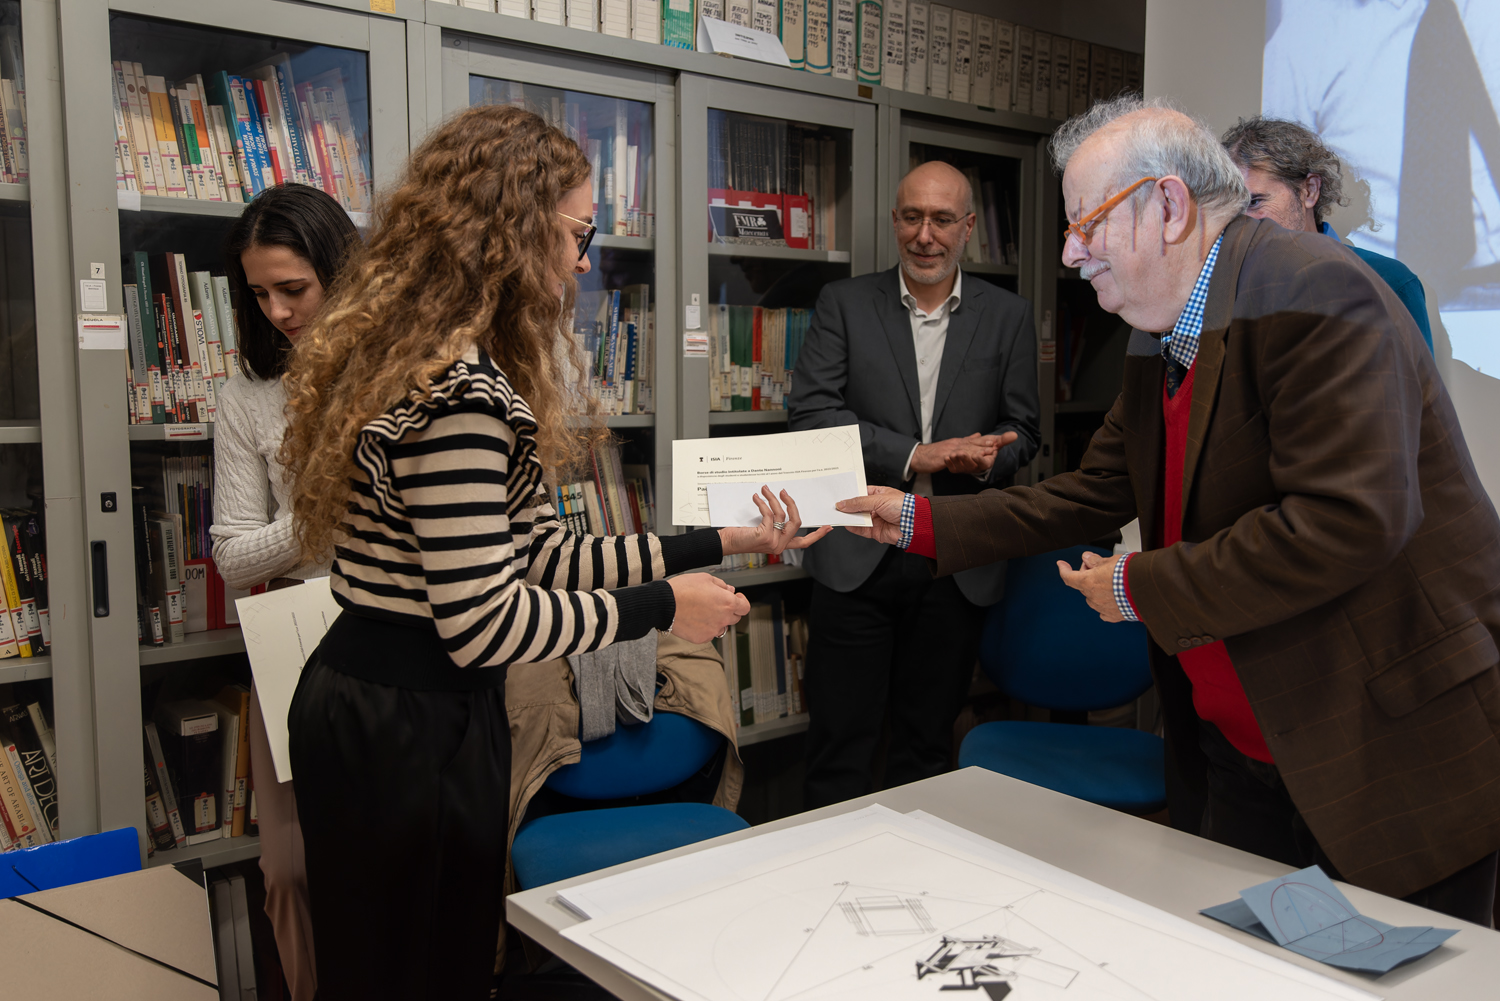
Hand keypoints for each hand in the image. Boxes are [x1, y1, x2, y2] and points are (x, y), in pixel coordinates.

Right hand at [667, 573, 750, 643]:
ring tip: (703, 612)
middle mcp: (723, 618)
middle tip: (717, 604)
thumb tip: (729, 590)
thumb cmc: (683, 589)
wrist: (665, 604)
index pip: (745, 607)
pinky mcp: (702, 638)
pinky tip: (695, 619)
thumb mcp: (705, 578)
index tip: (738, 599)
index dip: (742, 602)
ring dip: (717, 620)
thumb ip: (721, 585)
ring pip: (721, 627)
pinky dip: (705, 628)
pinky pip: (709, 634)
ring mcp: (713, 630)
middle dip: (729, 610)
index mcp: (727, 602)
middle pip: (735, 618)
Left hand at [719, 486, 833, 556]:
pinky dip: (762, 502)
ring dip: (773, 498)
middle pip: (797, 523)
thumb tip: (782, 507)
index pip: (804, 542)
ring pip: (782, 515)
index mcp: (782, 545)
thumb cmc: (741, 536)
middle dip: (792, 504)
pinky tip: (757, 498)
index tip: (827, 527)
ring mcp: (773, 542)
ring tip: (765, 490)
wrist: (727, 542)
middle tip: (784, 493)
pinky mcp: (765, 536)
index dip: (817, 535)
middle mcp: (780, 545)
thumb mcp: (763, 530)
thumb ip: (775, 524)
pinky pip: (769, 513)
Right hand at [834, 485, 907, 544]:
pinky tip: (846, 524)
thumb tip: (843, 503)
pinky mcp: (875, 531)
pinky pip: (861, 530)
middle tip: (835, 506)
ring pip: (858, 518)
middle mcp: (876, 507)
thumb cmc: (903, 507)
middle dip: (847, 507)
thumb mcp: (878, 499)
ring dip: (849, 517)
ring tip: (838, 515)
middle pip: (857, 507)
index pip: (860, 493)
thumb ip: (859, 502)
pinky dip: (853, 527)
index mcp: (879, 495)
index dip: (850, 495)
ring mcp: (875, 519)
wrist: (913, 524)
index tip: (839, 496)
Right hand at [910, 433, 1018, 474]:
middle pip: (976, 442)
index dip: (991, 439)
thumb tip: (978, 434)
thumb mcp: (952, 446)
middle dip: (990, 441)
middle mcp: (957, 444)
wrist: (918, 456)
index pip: (978, 440)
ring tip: (992, 448)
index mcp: (961, 442)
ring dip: (980, 448)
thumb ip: (966, 441)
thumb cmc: (935, 453)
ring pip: (968, 449)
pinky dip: (964, 456)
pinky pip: (955, 457)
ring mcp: (950, 449)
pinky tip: (970, 457)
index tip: (1004, 439)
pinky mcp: (943, 456)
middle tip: (1003, 440)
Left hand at [945, 432, 1019, 474]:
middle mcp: (976, 467)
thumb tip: (1015, 435)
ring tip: (953, 453)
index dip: (980, 459)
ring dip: (956, 460)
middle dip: (965, 459)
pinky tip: (947, 457)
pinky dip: (949, 463)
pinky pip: (952, 468)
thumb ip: (1004, 439)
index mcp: (986, 462)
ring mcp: (966, 468)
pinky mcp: (958, 468)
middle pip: (971, 466)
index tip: (977, 454)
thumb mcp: (996, 441)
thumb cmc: (988, 446)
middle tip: (961, 452)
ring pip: (961, 467)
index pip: (984, 464)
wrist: (977, 448)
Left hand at [1057, 551, 1124, 622]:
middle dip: (1088, 575)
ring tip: (1113, 581)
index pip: (1069, 577)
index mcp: (1089, 582)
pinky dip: (1106, 603)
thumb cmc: (1131, 573)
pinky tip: (1114, 596)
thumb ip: (1095, 560)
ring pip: (1093, 597)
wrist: (1149, 589)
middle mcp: (1093, 597)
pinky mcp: (1114, 616)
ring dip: (1098, 589)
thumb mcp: (1111, 560)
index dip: (1064, 570)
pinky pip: (1104, 610)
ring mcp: (1102, 608)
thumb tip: (1087, 558)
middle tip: (1100, 567)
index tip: (1061, 565)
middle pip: (1083, 585)